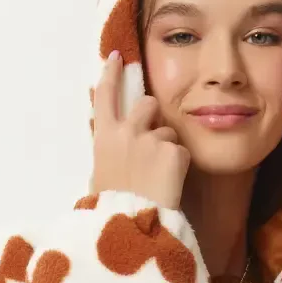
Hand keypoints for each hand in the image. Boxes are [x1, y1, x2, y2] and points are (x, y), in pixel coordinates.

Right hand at [90, 51, 190, 210]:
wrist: (132, 224)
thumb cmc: (111, 207)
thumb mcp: (100, 175)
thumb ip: (111, 152)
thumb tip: (117, 145)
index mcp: (104, 137)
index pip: (105, 95)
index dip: (111, 74)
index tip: (116, 58)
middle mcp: (127, 131)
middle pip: (147, 104)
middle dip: (153, 115)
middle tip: (153, 141)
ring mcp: (151, 139)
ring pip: (168, 132)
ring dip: (167, 147)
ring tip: (159, 177)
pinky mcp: (173, 151)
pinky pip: (180, 153)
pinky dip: (178, 167)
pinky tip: (169, 185)